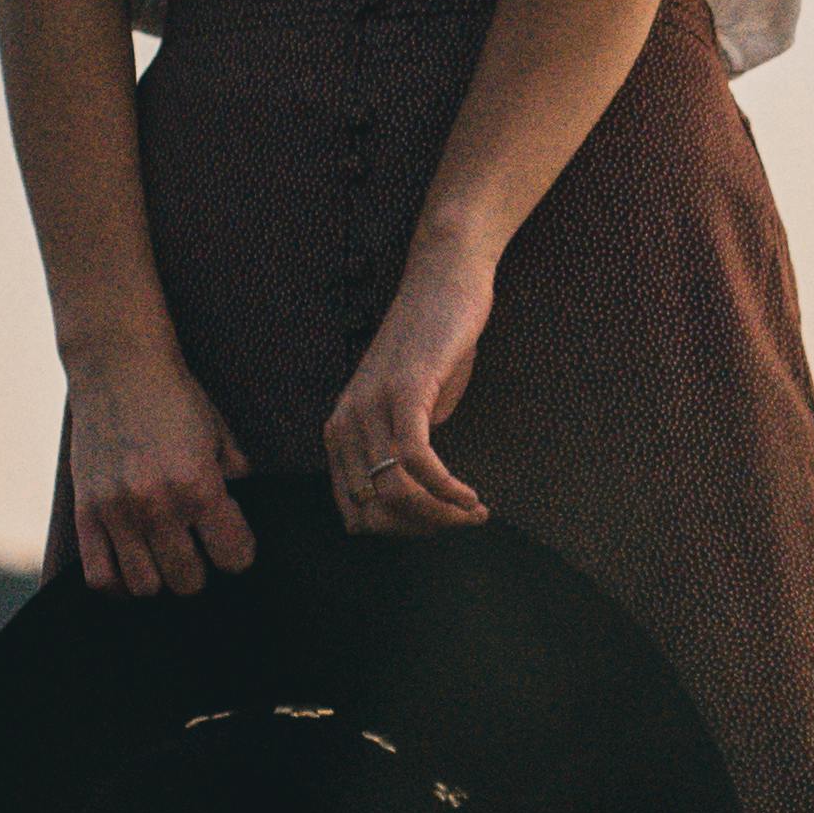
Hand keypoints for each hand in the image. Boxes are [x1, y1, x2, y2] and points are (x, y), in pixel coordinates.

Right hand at [65, 347, 256, 595]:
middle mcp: (157, 503)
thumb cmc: (176, 398)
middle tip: (199, 549)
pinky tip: (132, 568)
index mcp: (199, 485)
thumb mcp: (220, 435)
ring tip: (165, 556)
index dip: (238, 553)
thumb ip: (235, 479)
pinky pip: (100, 575)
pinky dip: (118, 584)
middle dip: (202, 571)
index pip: (233, 558)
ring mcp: (117, 511)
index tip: (232, 540)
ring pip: (145, 586)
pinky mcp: (86, 511)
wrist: (118, 365)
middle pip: (188, 581)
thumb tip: (237, 520)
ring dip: (161, 578)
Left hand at [325, 233, 497, 534]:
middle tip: (464, 519)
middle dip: (424, 527)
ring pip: (396, 493)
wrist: (446, 282)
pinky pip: (417, 462)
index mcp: (340, 431)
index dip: (401, 531)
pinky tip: (470, 495)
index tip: (440, 523)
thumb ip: (402, 450)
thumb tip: (415, 500)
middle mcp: (346, 423)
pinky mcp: (404, 391)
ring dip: (440, 514)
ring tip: (473, 511)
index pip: (356, 512)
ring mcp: (372, 406)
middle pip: (375, 511)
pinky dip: (447, 490)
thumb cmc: (435, 345)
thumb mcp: (411, 409)